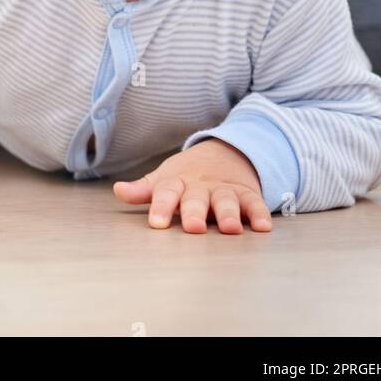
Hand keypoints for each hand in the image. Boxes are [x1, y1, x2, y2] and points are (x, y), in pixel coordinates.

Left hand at [112, 137, 272, 233]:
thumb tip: (118, 190)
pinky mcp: (247, 194)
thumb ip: (143, 190)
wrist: (225, 152)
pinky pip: (255, 203)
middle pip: (197, 199)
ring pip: (227, 201)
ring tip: (230, 228)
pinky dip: (260, 214)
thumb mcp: (164, 178)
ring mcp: (225, 189)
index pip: (166, 192)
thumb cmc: (187, 175)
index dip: (161, 207)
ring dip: (229, 214)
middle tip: (193, 227)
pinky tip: (262, 227)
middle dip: (195, 212)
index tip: (156, 224)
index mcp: (178, 182)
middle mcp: (201, 186)